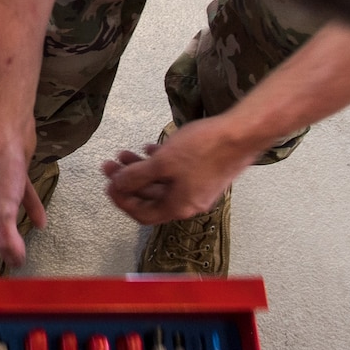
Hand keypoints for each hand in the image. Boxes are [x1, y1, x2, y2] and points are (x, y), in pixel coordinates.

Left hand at [103, 119, 254, 224]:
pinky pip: (175, 172)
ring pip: (161, 182)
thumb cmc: (205, 149)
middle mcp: (188, 202)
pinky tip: (149, 148)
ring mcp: (197, 187)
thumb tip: (118, 185)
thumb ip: (137, 176)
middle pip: (150, 197)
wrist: (241, 135)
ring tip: (124, 153)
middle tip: (110, 166)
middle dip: (127, 181)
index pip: (143, 214)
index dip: (122, 201)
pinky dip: (159, 163)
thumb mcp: (163, 163)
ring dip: (140, 169)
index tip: (109, 185)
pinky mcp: (203, 172)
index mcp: (178, 206)